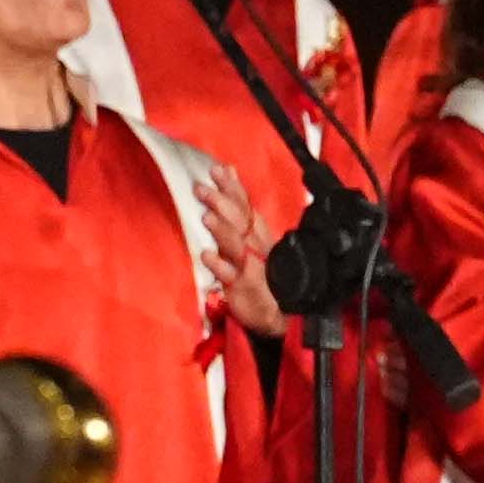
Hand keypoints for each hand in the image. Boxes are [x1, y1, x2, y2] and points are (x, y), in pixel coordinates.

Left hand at [189, 171, 285, 337]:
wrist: (280, 313)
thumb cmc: (263, 270)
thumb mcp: (253, 235)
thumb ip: (238, 203)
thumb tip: (228, 169)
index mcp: (257, 232)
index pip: (245, 206)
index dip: (232, 188)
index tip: (218, 170)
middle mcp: (254, 245)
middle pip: (239, 221)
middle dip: (222, 203)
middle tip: (202, 188)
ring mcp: (250, 266)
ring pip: (236, 245)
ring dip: (222, 230)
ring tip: (207, 217)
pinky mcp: (243, 286)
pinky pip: (231, 275)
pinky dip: (220, 265)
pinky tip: (207, 255)